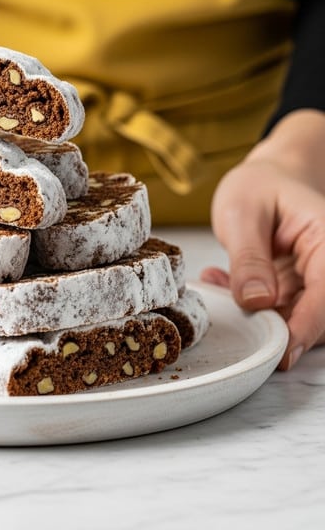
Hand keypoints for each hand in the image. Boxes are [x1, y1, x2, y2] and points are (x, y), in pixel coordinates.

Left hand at [202, 110, 324, 369]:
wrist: (263, 178)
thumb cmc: (258, 186)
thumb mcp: (243, 213)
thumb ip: (249, 257)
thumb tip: (255, 302)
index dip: (307, 325)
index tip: (284, 351)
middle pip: (317, 314)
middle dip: (275, 327)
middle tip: (234, 321)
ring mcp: (310, 280)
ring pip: (293, 317)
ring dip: (253, 314)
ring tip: (216, 284)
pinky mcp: (292, 288)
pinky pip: (274, 309)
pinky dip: (245, 304)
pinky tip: (217, 281)